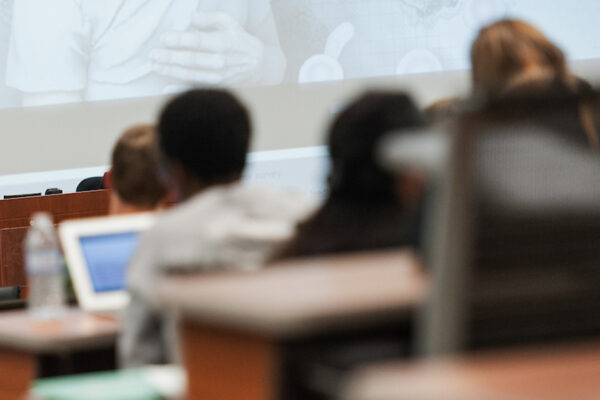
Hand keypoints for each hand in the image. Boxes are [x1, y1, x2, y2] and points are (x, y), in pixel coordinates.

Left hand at [150, 11, 264, 84]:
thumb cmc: (239, 41)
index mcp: (223, 43)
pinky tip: (166, 88)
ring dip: (171, 71)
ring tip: (156, 66)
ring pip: (191, 75)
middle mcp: (220, 62)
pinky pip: (196, 89)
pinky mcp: (217, 87)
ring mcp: (218, 77)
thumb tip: (191, 17)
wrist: (258, 66)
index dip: (179, 39)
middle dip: (170, 57)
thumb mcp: (229, 23)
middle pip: (191, 60)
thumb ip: (210, 18)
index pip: (197, 41)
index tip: (164, 37)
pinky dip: (180, 90)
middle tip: (153, 54)